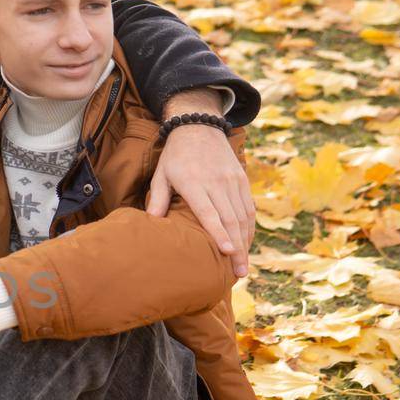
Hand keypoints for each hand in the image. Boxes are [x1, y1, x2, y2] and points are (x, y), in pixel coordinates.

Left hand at [147, 123, 253, 277]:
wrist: (199, 126)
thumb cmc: (175, 156)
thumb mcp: (162, 174)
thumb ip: (158, 199)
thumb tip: (150, 223)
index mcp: (195, 183)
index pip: (209, 212)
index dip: (219, 233)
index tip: (227, 252)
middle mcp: (217, 183)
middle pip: (230, 220)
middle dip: (236, 249)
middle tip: (238, 273)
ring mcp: (232, 181)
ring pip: (243, 216)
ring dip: (245, 243)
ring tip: (243, 266)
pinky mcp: (242, 180)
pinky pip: (248, 208)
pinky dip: (249, 228)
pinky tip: (247, 244)